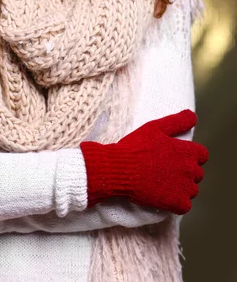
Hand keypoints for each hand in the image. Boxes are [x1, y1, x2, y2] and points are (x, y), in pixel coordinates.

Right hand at [80, 109, 208, 214]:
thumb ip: (177, 121)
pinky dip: (176, 203)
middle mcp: (190, 170)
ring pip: (192, 190)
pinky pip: (185, 206)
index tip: (176, 157)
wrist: (120, 168)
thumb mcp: (155, 127)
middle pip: (197, 174)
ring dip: (182, 188)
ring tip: (163, 184)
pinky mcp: (177, 203)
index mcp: (187, 151)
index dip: (190, 156)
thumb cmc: (136, 147)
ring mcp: (185, 188)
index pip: (202, 155)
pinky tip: (163, 196)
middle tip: (166, 171)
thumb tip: (193, 116)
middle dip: (185, 172)